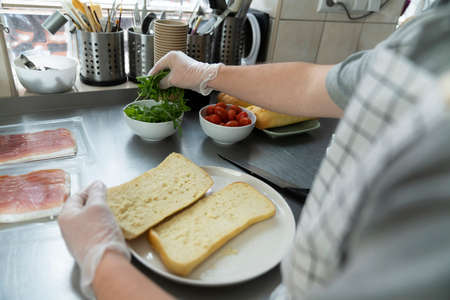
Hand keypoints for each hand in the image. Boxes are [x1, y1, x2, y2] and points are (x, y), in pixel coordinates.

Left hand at [58, 181, 129, 298]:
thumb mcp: (98, 206)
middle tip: (108, 198)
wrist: (105, 262)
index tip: (101, 186)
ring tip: (111, 211)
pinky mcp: (88, 248)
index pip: (76, 196)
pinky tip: (110, 226)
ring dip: (99, 215)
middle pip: (81, 209)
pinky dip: (102, 226)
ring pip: (88, 221)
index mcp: (65, 217)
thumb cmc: (98, 232)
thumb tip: (97, 184)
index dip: (89, 189)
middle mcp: (68, 229)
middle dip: (95, 202)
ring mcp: (77, 240)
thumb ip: (97, 193)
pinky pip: (94, 232)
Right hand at [149, 51, 222, 95]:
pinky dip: (172, 83)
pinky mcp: (186, 71)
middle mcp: (175, 59)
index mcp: (171, 57)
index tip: (147, 82)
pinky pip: (176, 76)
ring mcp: (181, 64)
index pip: (157, 66)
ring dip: (165, 82)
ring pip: (170, 74)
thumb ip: (163, 82)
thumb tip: (158, 85)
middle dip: (158, 80)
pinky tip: (169, 90)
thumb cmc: (189, 76)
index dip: (151, 75)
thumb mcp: (173, 80)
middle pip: (163, 70)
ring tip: (160, 90)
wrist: (206, 78)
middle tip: (153, 87)